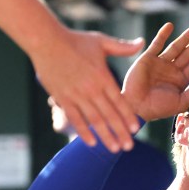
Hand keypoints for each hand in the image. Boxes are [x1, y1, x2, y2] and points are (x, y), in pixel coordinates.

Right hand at [30, 28, 144, 152]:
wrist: (47, 41)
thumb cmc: (75, 40)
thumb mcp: (101, 42)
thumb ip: (122, 47)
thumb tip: (142, 43)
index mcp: (102, 76)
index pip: (119, 101)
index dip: (127, 116)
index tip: (135, 129)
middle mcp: (91, 88)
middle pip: (109, 115)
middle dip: (120, 132)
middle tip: (129, 147)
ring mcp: (76, 95)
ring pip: (94, 120)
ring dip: (105, 136)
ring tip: (114, 149)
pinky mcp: (63, 98)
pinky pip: (75, 119)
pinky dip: (83, 132)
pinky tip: (91, 143)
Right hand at [122, 23, 188, 121]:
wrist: (136, 106)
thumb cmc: (158, 108)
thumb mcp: (181, 103)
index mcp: (180, 81)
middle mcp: (171, 71)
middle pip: (188, 54)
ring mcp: (160, 63)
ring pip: (176, 46)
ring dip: (186, 36)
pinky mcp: (147, 58)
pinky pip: (156, 43)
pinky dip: (163, 34)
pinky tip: (170, 25)